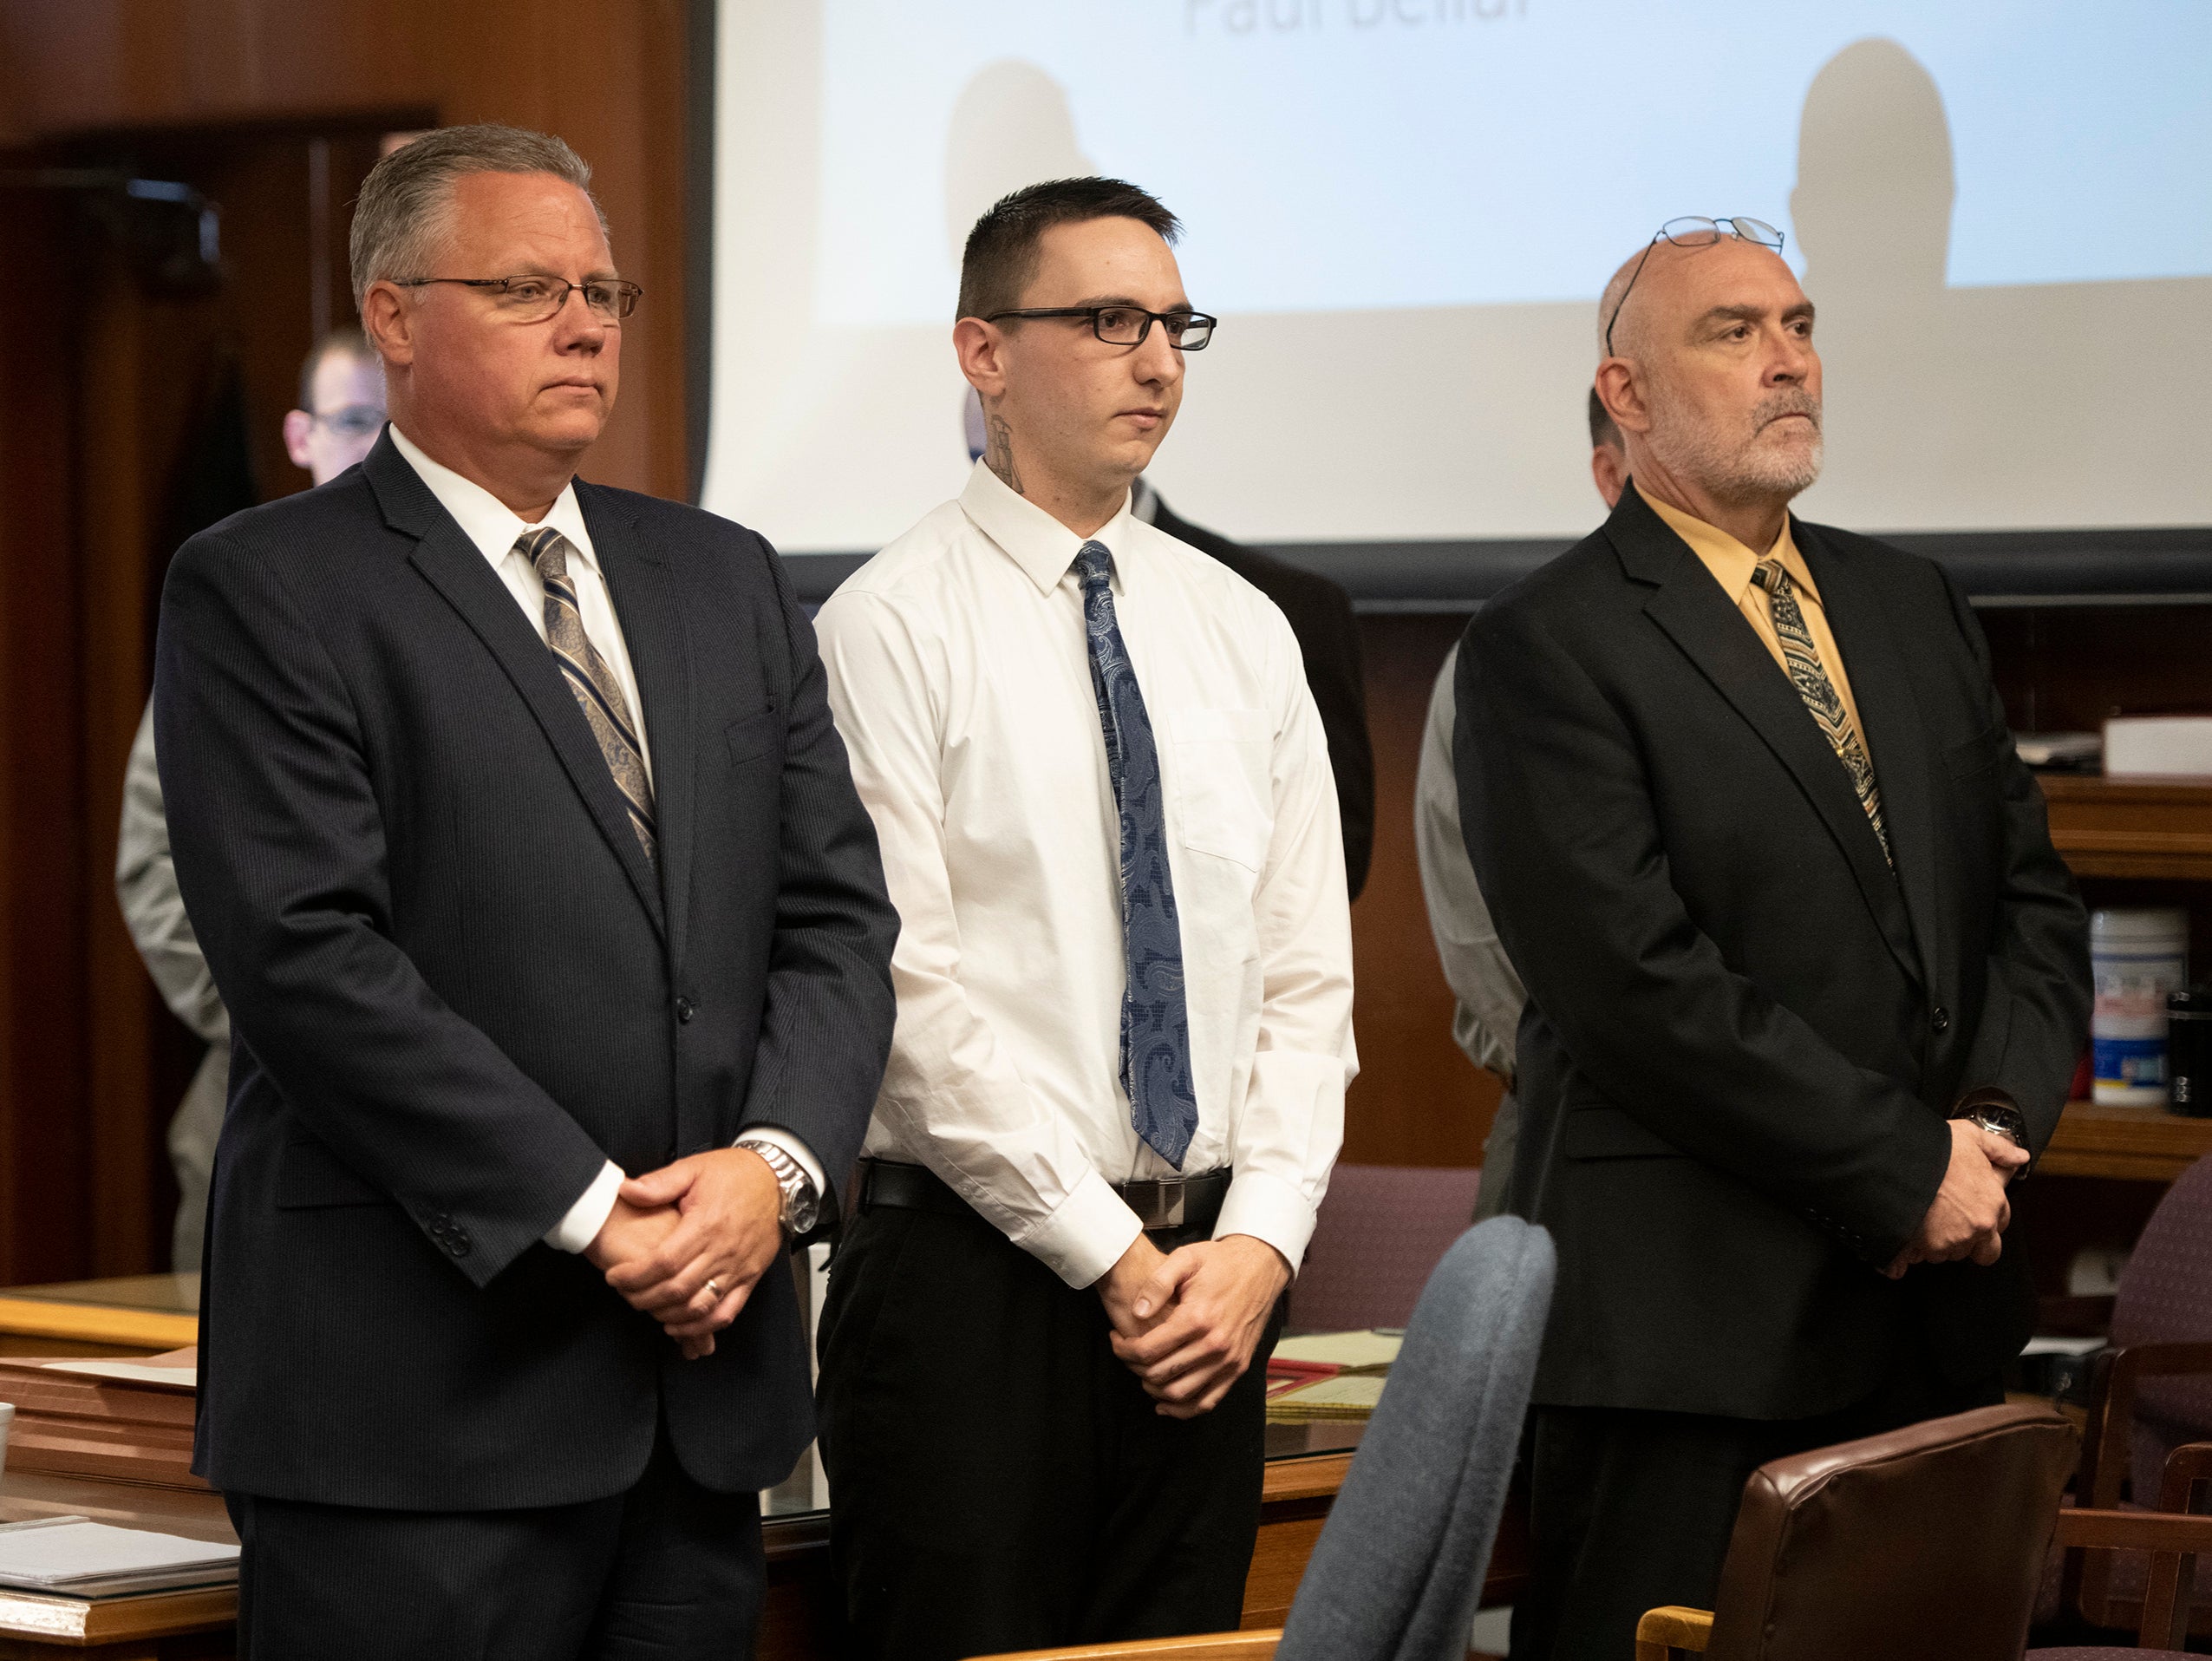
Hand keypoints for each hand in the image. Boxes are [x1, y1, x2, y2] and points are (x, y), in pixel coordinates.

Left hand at [600, 1148, 784, 1358]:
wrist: (778, 1180)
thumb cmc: (735, 1174)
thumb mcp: (694, 1168)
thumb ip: (659, 1183)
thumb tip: (626, 1190)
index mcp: (706, 1224)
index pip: (663, 1262)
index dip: (634, 1275)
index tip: (615, 1277)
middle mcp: (722, 1251)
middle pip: (677, 1289)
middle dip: (643, 1297)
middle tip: (625, 1293)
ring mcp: (738, 1268)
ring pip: (699, 1306)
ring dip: (668, 1315)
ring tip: (647, 1307)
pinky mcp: (749, 1278)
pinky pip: (726, 1313)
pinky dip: (701, 1326)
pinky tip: (678, 1325)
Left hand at [1108, 1234, 1289, 1419]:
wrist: (1261, 1267)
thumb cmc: (1220, 1262)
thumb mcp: (1186, 1258)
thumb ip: (1158, 1283)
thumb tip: (1137, 1312)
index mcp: (1197, 1318)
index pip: (1147, 1350)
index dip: (1123, 1349)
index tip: (1115, 1339)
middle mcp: (1214, 1344)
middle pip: (1159, 1374)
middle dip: (1134, 1368)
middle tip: (1126, 1354)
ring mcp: (1229, 1360)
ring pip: (1180, 1394)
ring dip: (1153, 1389)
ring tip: (1142, 1372)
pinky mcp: (1238, 1368)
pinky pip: (1207, 1402)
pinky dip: (1183, 1410)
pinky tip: (1164, 1402)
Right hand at [1883, 1121, 2029, 1278]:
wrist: (1892, 1156)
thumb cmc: (1932, 1147)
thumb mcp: (1971, 1136)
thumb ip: (1999, 1149)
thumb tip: (2019, 1156)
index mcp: (1991, 1203)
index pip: (2002, 1223)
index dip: (1986, 1215)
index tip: (1971, 1207)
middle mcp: (1974, 1228)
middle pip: (1984, 1252)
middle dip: (1970, 1242)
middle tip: (1950, 1223)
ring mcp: (1946, 1241)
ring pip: (1946, 1254)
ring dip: (1936, 1243)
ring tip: (1919, 1220)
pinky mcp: (1917, 1249)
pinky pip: (1907, 1263)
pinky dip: (1899, 1260)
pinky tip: (1894, 1251)